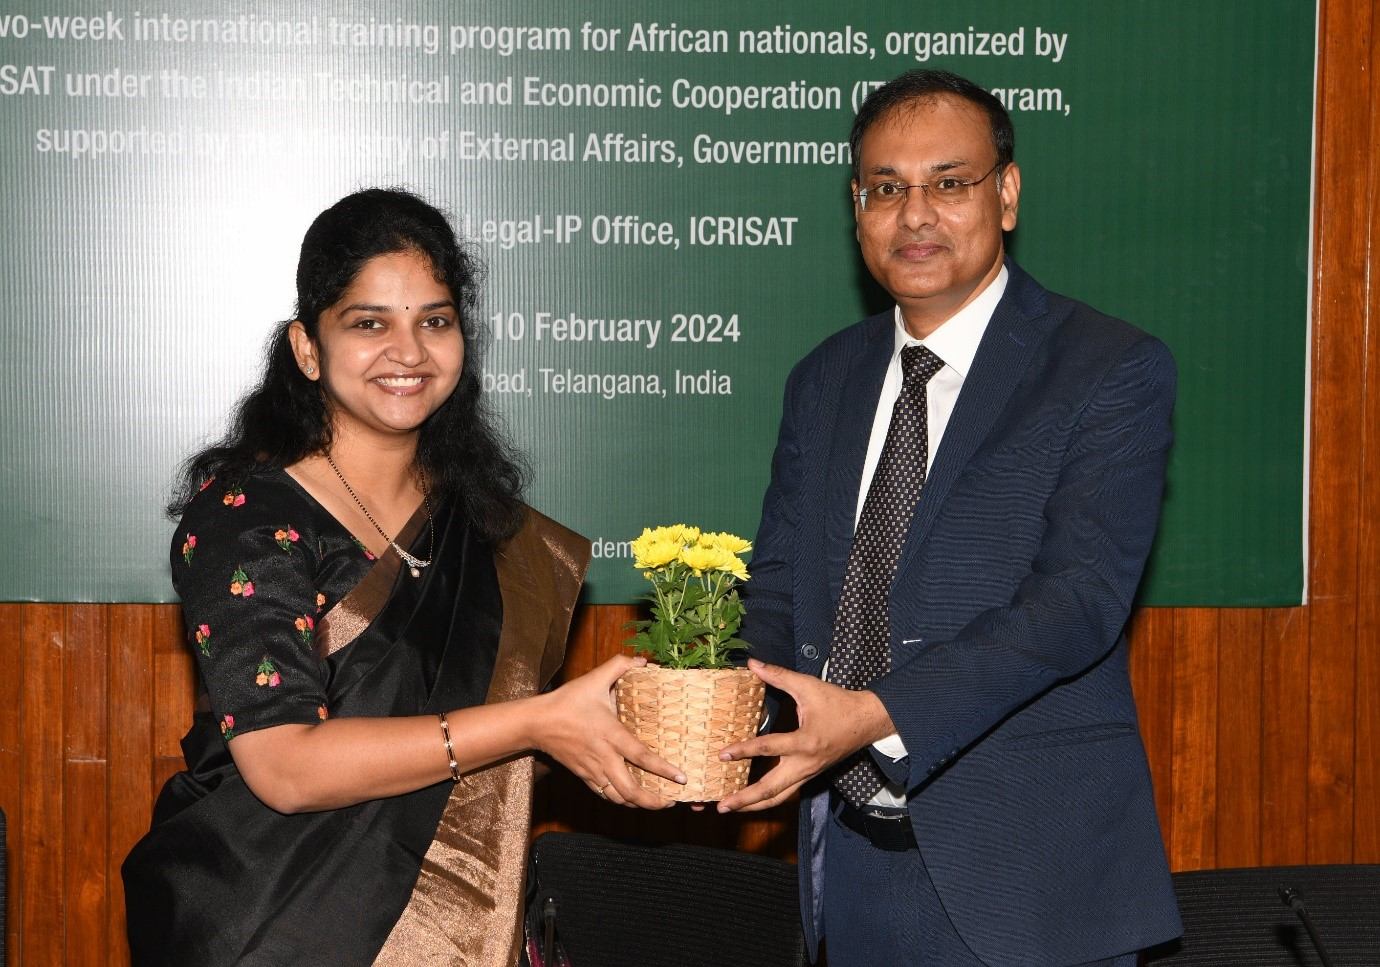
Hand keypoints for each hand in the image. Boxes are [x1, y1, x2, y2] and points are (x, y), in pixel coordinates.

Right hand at [533, 655, 684, 808]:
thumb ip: (619, 666)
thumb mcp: (593, 679)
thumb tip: (643, 660)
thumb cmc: (566, 701)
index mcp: (611, 734)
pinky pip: (604, 795)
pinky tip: (630, 799)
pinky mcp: (583, 775)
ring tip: (656, 803)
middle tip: (671, 801)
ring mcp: (592, 769)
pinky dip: (619, 801)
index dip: (663, 769)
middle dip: (653, 801)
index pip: (641, 756)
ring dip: (638, 805)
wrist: (537, 722)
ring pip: (617, 798)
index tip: (681, 777)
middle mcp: (603, 757)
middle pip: (630, 789)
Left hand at [716, 659, 893, 812]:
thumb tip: (753, 664)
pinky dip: (767, 799)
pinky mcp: (809, 776)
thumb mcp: (808, 686)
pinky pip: (786, 793)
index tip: (722, 754)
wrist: (866, 721)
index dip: (743, 750)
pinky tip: (751, 800)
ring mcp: (808, 774)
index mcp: (805, 742)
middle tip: (721, 806)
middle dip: (745, 799)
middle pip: (771, 790)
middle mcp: (805, 764)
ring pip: (779, 798)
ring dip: (754, 806)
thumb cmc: (838, 703)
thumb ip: (779, 676)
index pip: (768, 748)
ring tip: (731, 809)